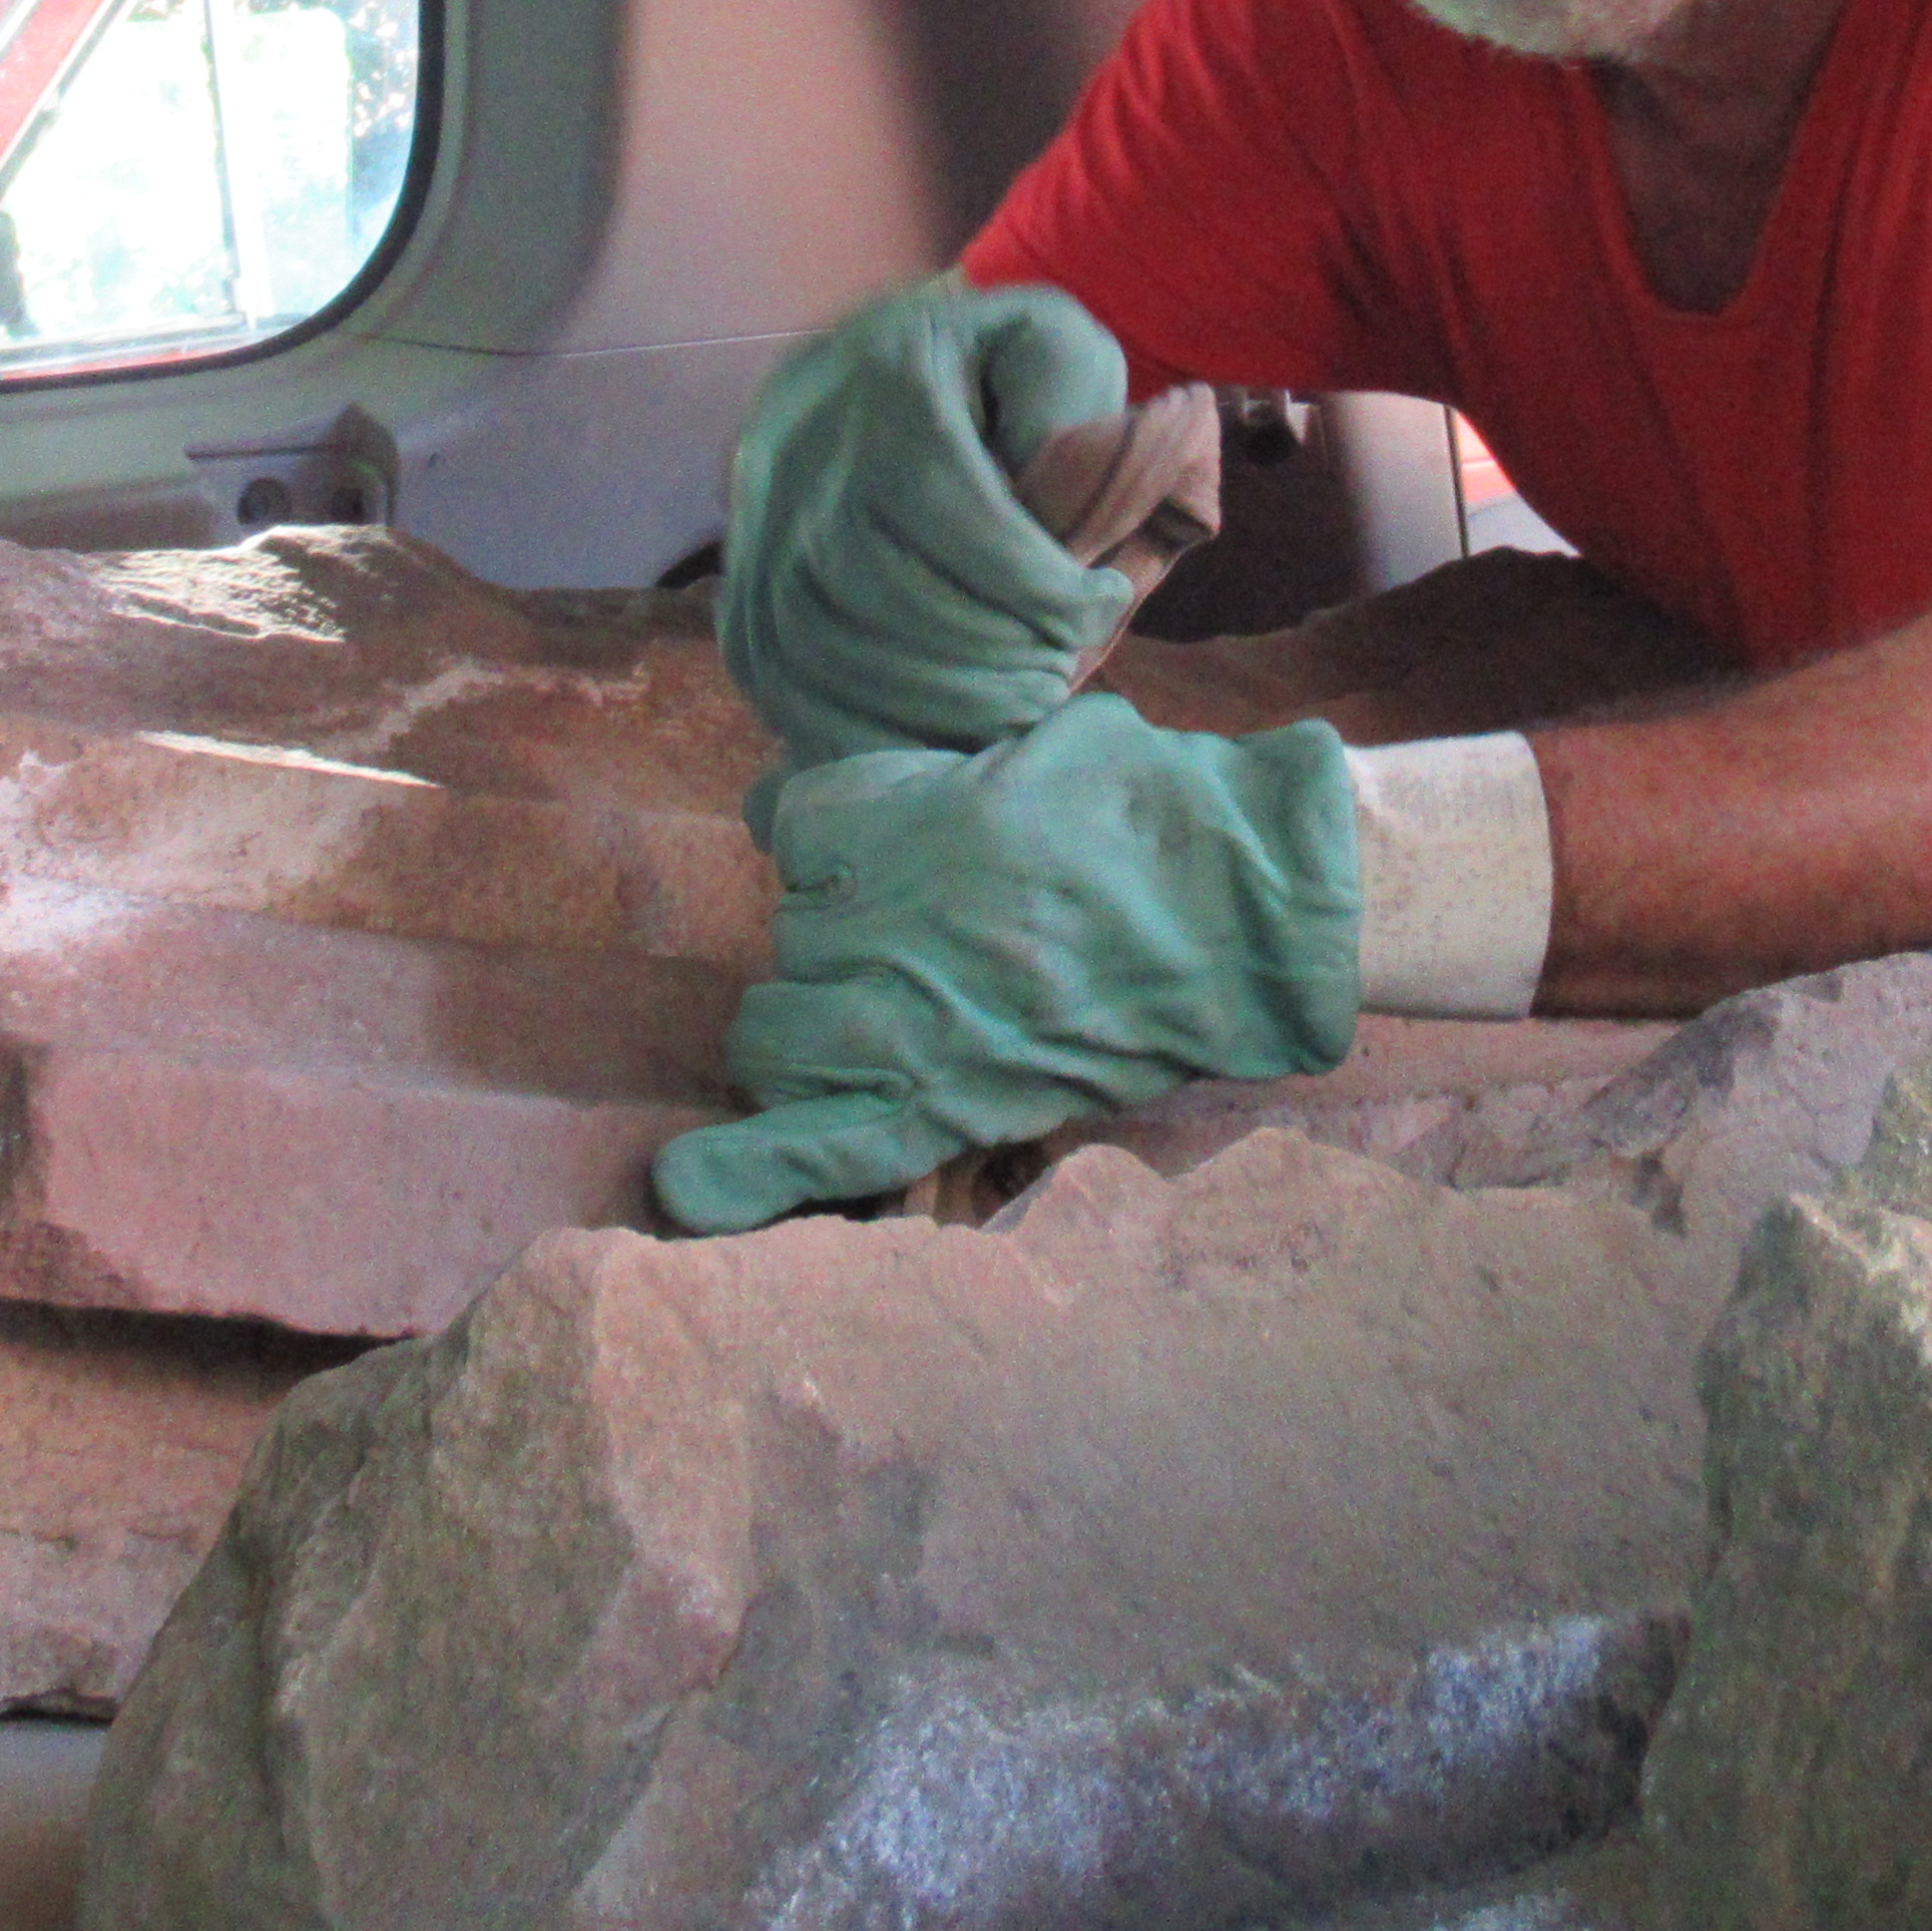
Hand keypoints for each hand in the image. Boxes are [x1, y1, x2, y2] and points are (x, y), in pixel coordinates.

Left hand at [649, 691, 1360, 1232]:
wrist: (1248, 908)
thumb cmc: (1150, 810)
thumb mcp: (1029, 739)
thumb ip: (901, 766)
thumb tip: (770, 799)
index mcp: (905, 819)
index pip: (795, 829)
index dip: (837, 841)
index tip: (888, 849)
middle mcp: (887, 923)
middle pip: (787, 936)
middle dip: (831, 936)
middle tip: (912, 939)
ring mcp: (910, 1026)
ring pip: (774, 1036)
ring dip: (803, 1029)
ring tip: (866, 1023)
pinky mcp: (949, 1109)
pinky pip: (820, 1152)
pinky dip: (749, 1177)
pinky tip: (683, 1192)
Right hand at [716, 279, 1139, 761]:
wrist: (876, 366)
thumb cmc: (988, 371)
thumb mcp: (1050, 343)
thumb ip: (1063, 397)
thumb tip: (1039, 502)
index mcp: (886, 385)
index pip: (958, 515)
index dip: (1041, 585)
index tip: (1101, 603)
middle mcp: (799, 451)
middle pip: (884, 591)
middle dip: (990, 656)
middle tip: (1058, 673)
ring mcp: (753, 523)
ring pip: (820, 645)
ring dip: (931, 702)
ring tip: (1011, 707)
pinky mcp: (737, 584)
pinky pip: (773, 676)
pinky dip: (854, 726)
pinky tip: (933, 735)